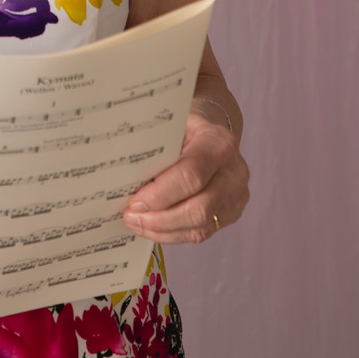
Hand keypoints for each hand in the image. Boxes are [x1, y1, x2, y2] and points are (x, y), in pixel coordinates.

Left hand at [122, 106, 249, 243]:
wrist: (211, 130)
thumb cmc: (185, 125)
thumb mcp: (171, 123)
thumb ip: (154, 146)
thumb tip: (122, 173)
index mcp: (219, 143)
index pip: (191, 175)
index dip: (161, 194)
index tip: (134, 202)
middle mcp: (233, 171)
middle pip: (198, 208)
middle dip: (160, 219)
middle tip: (131, 216)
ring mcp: (236, 195)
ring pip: (200, 227)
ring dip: (164, 230)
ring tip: (137, 223)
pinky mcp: (231, 212)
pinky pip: (202, 232)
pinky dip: (174, 234)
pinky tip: (153, 228)